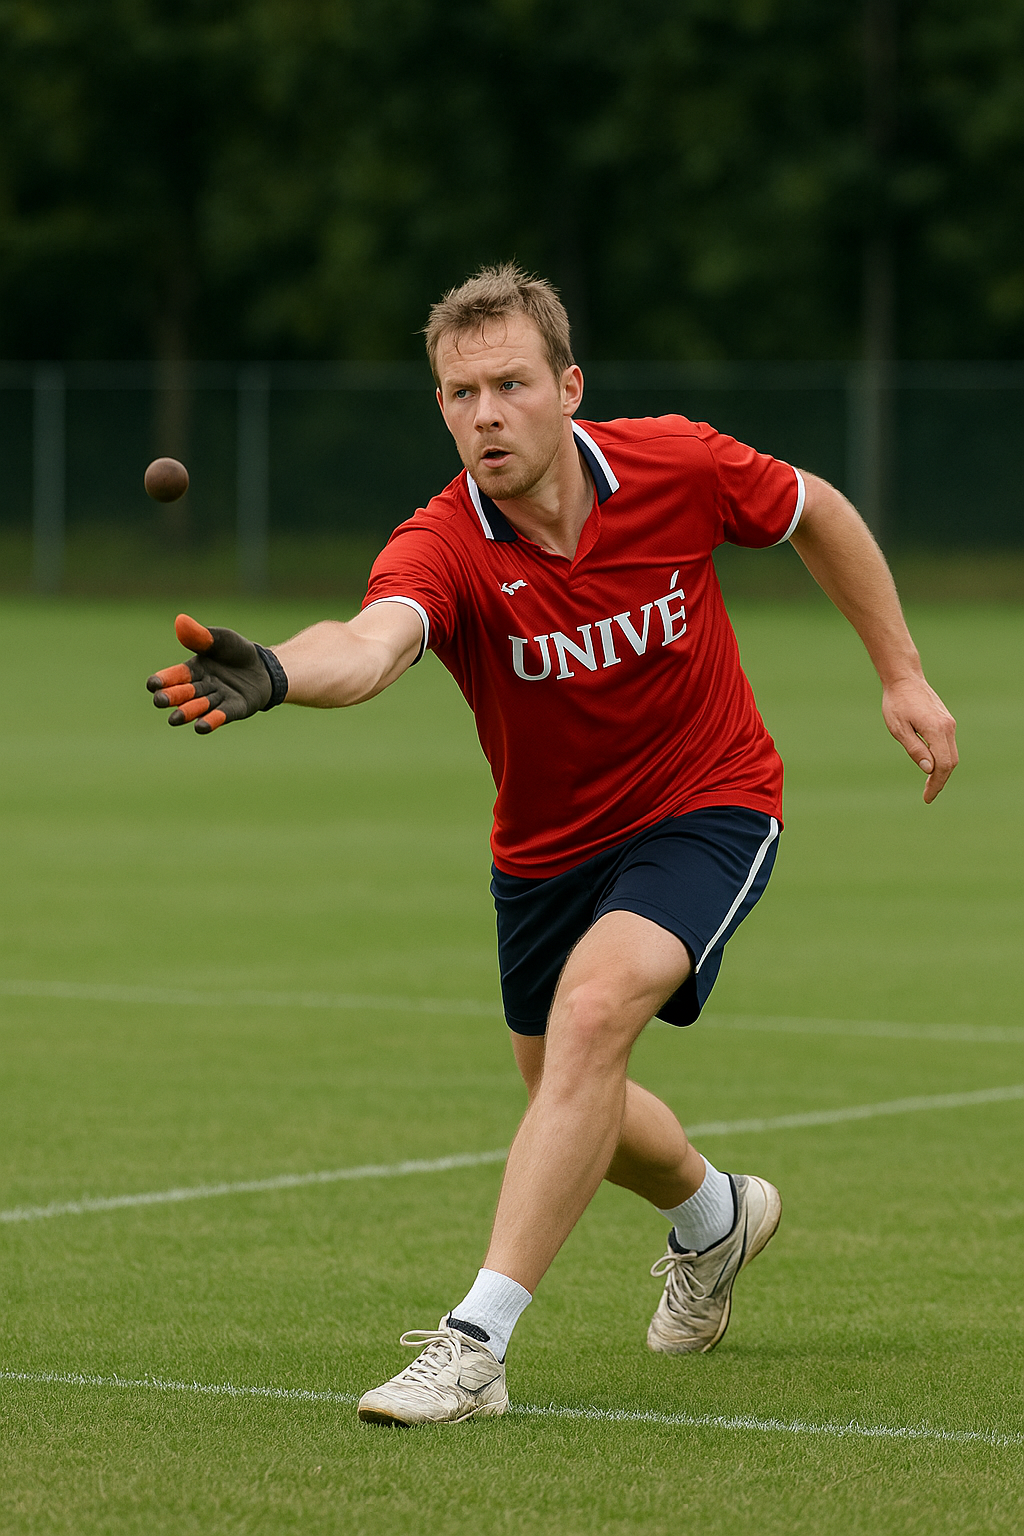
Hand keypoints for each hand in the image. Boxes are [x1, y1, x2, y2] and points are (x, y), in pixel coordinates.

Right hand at [147, 614, 276, 732]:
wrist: (264, 667)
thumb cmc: (236, 652)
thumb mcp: (221, 639)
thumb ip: (202, 636)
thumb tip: (180, 621)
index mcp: (193, 670)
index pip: (175, 675)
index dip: (163, 679)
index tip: (152, 683)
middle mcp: (201, 688)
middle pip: (184, 694)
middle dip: (172, 697)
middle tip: (160, 701)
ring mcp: (217, 700)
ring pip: (200, 707)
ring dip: (188, 712)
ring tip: (175, 718)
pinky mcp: (234, 709)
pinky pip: (221, 715)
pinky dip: (212, 720)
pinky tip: (201, 727)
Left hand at [881, 676, 957, 802]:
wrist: (905, 679)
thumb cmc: (897, 703)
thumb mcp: (899, 729)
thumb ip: (915, 749)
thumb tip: (929, 770)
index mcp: (936, 730)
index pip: (943, 765)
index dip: (936, 783)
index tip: (927, 797)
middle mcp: (948, 727)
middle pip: (951, 762)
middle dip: (941, 781)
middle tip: (929, 795)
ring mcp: (949, 723)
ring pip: (951, 754)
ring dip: (942, 771)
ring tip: (930, 785)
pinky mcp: (947, 721)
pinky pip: (948, 745)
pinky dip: (943, 759)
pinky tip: (932, 766)